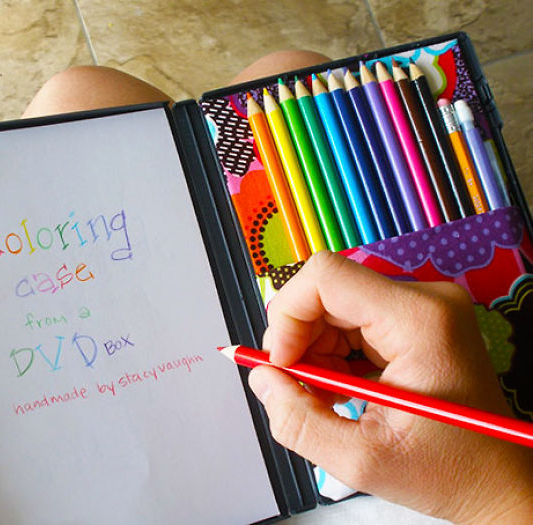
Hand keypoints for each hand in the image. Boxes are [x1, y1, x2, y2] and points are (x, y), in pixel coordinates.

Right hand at [248, 251, 532, 522]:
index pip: (326, 277)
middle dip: (298, 338)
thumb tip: (261, 379)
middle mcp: (424, 300)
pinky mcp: (414, 320)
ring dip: (313, 349)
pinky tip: (340, 388)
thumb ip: (298, 420)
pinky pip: (351, 319)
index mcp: (419, 321)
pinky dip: (332, 352)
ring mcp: (421, 307)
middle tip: (296, 386)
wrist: (499, 481)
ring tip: (324, 396)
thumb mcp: (362, 460)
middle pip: (327, 291)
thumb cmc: (452, 472)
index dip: (288, 316)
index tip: (282, 363)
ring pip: (334, 305)